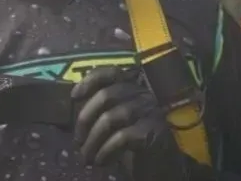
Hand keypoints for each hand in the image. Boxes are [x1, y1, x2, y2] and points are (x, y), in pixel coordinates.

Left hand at [71, 66, 199, 179]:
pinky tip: (101, 160)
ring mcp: (152, 111)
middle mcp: (146, 93)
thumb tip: (78, 105)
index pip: (112, 73)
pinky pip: (123, 137)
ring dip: (93, 140)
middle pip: (107, 95)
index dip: (91, 81)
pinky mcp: (156, 131)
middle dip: (86, 119)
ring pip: (112, 117)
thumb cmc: (138, 144)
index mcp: (136, 86)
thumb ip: (105, 108)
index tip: (74, 96)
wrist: (165, 166)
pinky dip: (107, 150)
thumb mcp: (119, 121)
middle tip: (78, 141)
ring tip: (86, 157)